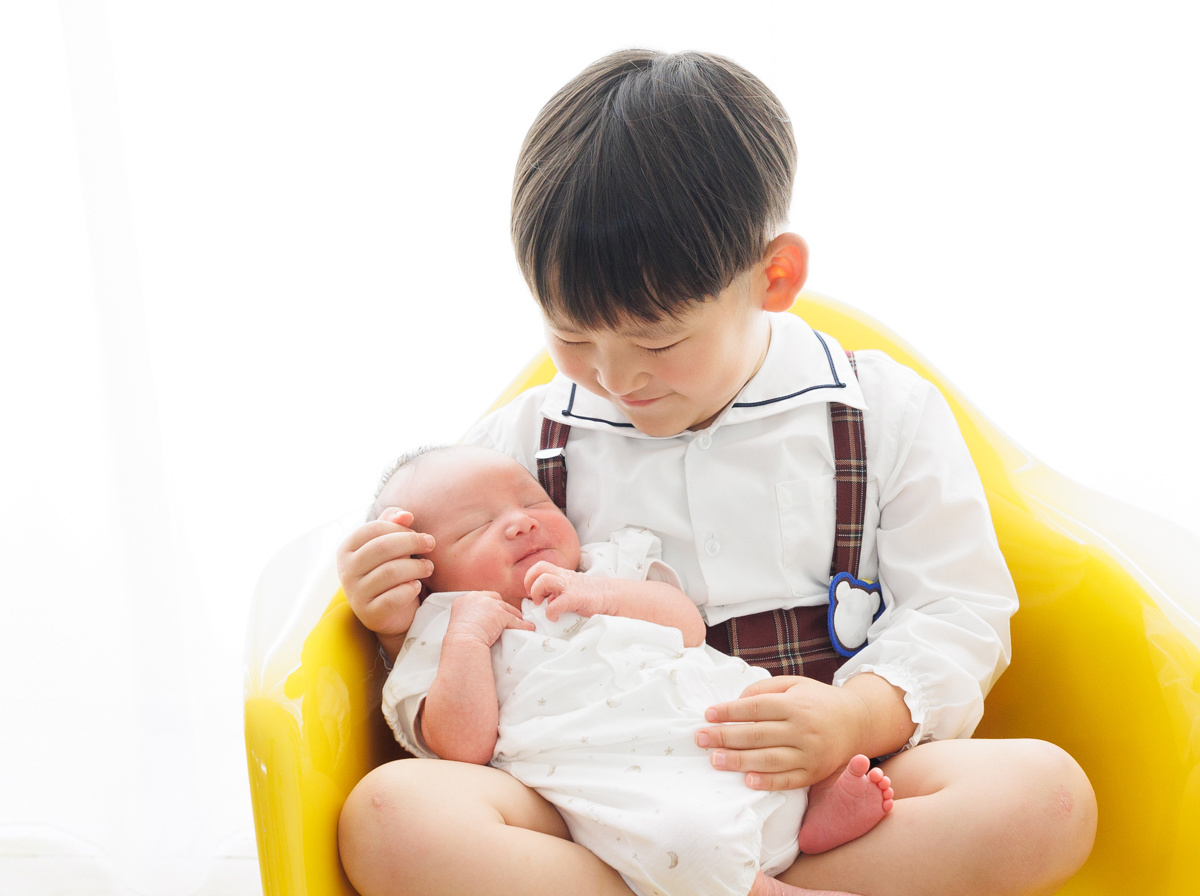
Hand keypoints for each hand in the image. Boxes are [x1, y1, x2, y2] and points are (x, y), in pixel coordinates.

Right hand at [335, 508, 434, 639]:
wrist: (392, 611)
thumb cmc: (391, 569)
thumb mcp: (391, 543)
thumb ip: (394, 524)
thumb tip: (406, 515)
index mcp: (347, 549)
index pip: (374, 528)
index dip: (401, 529)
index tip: (420, 535)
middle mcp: (346, 571)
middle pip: (382, 548)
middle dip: (412, 543)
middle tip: (430, 544)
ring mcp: (356, 594)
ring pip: (390, 572)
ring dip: (417, 567)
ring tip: (428, 567)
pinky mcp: (369, 614)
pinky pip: (393, 598)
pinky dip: (410, 589)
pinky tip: (417, 586)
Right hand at [446, 591, 534, 647]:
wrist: (462, 644)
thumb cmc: (459, 640)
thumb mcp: (461, 622)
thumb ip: (470, 616)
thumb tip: (479, 621)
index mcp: (465, 600)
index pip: (483, 597)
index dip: (490, 605)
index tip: (495, 612)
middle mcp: (477, 598)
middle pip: (496, 599)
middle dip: (503, 608)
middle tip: (508, 617)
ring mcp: (489, 604)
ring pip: (507, 608)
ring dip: (514, 616)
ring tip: (520, 622)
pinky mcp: (500, 613)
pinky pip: (515, 620)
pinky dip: (523, 625)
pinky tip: (528, 628)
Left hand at [524, 561, 616, 620]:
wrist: (610, 596)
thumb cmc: (589, 595)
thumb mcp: (570, 588)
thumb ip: (556, 591)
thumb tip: (544, 601)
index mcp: (561, 574)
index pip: (540, 566)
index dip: (530, 577)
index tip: (531, 592)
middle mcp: (564, 576)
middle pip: (539, 568)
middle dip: (530, 583)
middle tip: (535, 597)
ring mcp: (569, 586)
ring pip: (544, 580)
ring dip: (537, 593)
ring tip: (542, 605)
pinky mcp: (575, 598)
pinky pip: (555, 604)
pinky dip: (550, 613)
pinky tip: (554, 617)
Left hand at [694, 675, 870, 790]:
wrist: (857, 722)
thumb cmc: (817, 700)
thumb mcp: (793, 684)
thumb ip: (764, 689)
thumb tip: (735, 702)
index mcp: (794, 704)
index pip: (755, 708)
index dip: (729, 711)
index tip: (708, 715)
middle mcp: (802, 729)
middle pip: (757, 734)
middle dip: (725, 737)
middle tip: (700, 738)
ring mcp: (809, 754)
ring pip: (769, 759)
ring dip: (739, 761)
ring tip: (715, 760)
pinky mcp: (813, 773)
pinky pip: (788, 780)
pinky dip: (767, 782)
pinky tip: (747, 780)